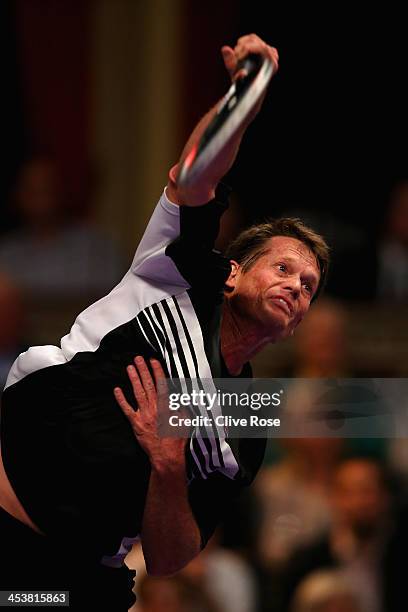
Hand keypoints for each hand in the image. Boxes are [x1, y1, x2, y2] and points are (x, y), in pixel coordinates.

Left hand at [114, 356, 186, 471]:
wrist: (166, 456)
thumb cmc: (177, 440)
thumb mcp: (186, 421)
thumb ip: (182, 407)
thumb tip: (180, 397)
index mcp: (167, 407)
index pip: (161, 384)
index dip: (157, 371)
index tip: (153, 361)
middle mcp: (154, 408)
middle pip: (148, 385)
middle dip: (143, 370)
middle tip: (138, 358)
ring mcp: (143, 415)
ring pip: (137, 393)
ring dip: (133, 379)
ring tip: (129, 367)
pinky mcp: (135, 423)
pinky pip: (126, 409)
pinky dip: (121, 399)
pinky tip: (117, 390)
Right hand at [168, 33, 278, 205]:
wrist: (200, 175)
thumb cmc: (197, 173)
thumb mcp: (191, 171)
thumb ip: (187, 171)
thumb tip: (175, 177)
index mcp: (237, 125)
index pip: (256, 96)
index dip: (255, 75)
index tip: (241, 69)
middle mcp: (244, 113)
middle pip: (264, 76)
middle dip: (257, 55)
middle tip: (239, 51)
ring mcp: (240, 106)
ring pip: (256, 73)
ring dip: (249, 54)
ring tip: (235, 49)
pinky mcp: (231, 104)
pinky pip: (239, 78)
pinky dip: (235, 63)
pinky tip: (226, 52)